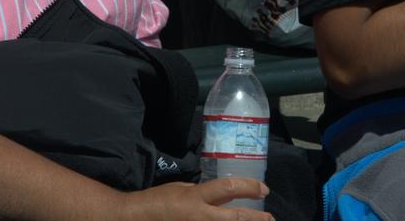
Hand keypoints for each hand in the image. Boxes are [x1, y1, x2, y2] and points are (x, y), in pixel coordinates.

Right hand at [119, 178, 272, 220]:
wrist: (133, 219)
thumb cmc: (156, 202)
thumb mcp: (181, 189)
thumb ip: (202, 193)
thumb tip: (222, 196)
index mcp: (195, 197)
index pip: (229, 188)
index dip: (250, 187)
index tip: (264, 189)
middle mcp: (199, 217)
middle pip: (235, 218)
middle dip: (256, 219)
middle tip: (270, 218)